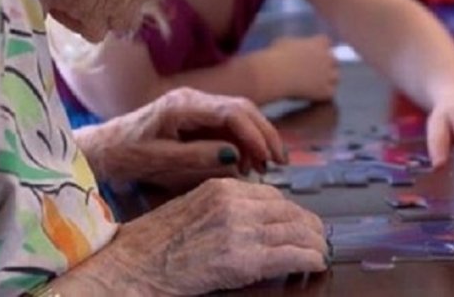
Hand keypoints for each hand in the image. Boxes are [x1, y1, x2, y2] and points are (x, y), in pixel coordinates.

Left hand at [76, 88, 286, 189]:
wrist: (103, 147)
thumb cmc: (126, 155)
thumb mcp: (159, 162)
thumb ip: (197, 158)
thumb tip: (235, 156)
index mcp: (183, 105)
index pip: (231, 111)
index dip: (255, 134)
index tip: (268, 159)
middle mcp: (193, 98)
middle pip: (242, 107)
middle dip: (264, 134)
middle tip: (279, 162)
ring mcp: (195, 104)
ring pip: (239, 114)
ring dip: (256, 138)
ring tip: (264, 167)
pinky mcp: (196, 115)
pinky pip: (227, 123)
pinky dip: (242, 141)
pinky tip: (247, 162)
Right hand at [89, 178, 329, 294]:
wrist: (133, 265)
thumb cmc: (153, 243)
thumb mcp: (190, 208)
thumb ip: (222, 208)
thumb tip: (251, 219)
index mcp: (222, 187)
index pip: (271, 195)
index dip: (290, 211)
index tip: (298, 222)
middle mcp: (234, 203)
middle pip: (288, 211)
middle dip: (308, 226)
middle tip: (318, 237)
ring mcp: (240, 230)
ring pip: (295, 230)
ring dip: (314, 243)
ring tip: (321, 252)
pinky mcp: (244, 259)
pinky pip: (291, 254)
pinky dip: (309, 258)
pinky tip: (316, 263)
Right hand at [260, 35, 338, 100]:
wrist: (276, 75)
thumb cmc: (276, 56)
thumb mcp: (285, 42)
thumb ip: (295, 44)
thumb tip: (294, 48)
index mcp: (318, 44)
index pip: (326, 42)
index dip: (320, 47)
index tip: (313, 52)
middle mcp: (327, 58)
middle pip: (334, 60)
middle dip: (327, 64)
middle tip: (316, 70)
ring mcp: (328, 75)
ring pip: (335, 77)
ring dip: (328, 79)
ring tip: (315, 84)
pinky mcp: (326, 90)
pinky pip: (330, 92)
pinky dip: (323, 93)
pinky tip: (314, 95)